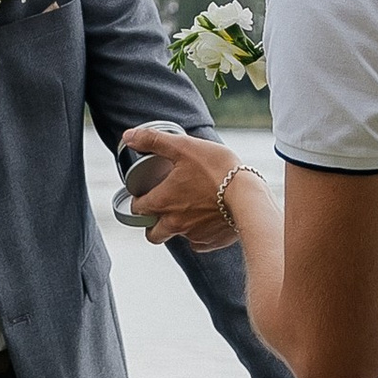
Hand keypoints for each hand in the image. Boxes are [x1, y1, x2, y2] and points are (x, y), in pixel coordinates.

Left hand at [118, 120, 243, 250]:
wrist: (249, 196)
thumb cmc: (216, 169)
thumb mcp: (183, 147)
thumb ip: (154, 141)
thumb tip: (128, 136)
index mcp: (162, 202)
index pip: (137, 209)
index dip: (138, 200)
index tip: (146, 193)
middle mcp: (173, 223)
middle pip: (152, 233)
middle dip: (152, 224)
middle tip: (161, 209)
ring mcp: (192, 235)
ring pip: (176, 236)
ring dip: (177, 226)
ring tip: (188, 210)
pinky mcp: (211, 242)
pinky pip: (198, 242)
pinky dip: (199, 233)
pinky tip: (207, 218)